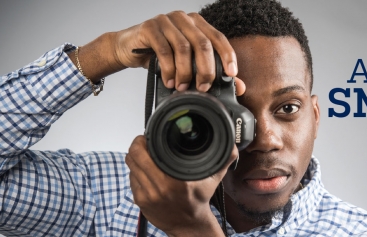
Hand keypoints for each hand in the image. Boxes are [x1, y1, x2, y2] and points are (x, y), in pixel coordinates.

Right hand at [114, 11, 244, 93]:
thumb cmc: (160, 56)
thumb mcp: (187, 64)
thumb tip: (238, 86)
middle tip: (203, 87)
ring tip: (182, 87)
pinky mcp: (150, 27)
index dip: (227, 56)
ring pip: (184, 47)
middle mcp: (184, 19)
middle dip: (205, 69)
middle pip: (202, 43)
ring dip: (185, 72)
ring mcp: (166, 20)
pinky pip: (164, 49)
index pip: (218, 38)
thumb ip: (211, 71)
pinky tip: (169, 81)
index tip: (231, 74)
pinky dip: (169, 69)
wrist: (127, 48)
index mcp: (197, 24)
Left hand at [124, 135, 237, 236]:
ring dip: (136, 158)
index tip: (149, 136)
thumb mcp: (213, 179)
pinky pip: (132, 179)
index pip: (145, 152)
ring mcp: (147, 195)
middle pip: (134, 156)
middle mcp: (158, 187)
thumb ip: (224, 160)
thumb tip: (232, 145)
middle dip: (137, 146)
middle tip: (144, 142)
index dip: (144, 140)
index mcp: (174, 180)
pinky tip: (146, 171)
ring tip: (146, 155)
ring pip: (131, 166)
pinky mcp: (140, 201)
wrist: (189, 226)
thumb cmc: (198, 201)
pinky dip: (137, 172)